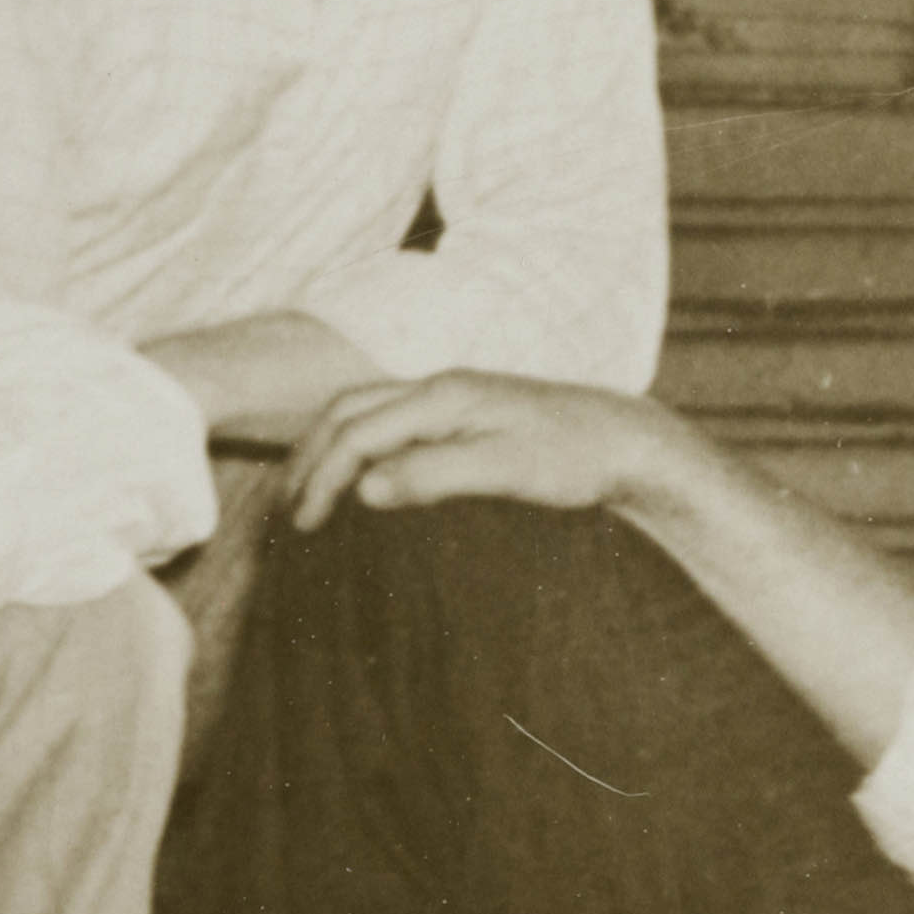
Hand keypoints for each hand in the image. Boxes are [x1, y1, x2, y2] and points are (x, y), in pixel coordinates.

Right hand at [287, 369, 696, 534]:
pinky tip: (358, 480)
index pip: (355, 432)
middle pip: (345, 411)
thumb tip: (365, 488)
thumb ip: (434, 474)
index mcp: (442, 396)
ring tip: (307, 494)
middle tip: (286, 511)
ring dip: (326, 449)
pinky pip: (387, 422)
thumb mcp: (506, 471)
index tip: (304, 525)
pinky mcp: (461, 415)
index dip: (321, 478)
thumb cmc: (574, 457)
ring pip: (363, 411)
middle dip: (307, 457)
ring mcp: (449, 398)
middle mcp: (438, 388)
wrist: (627, 440)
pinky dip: (355, 447)